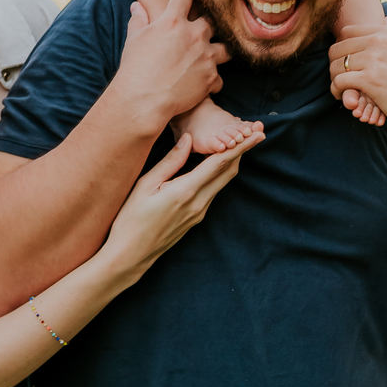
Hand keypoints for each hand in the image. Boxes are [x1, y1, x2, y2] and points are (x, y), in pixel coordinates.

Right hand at [102, 127, 263, 279]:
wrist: (130, 255)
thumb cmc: (131, 219)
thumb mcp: (145, 185)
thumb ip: (170, 161)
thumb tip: (189, 139)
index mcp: (186, 191)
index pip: (220, 163)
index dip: (241, 146)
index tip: (256, 133)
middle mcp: (199, 203)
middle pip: (228, 172)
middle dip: (243, 151)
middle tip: (256, 132)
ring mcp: (199, 213)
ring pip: (222, 182)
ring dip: (232, 162)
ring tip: (240, 143)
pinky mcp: (196, 218)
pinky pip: (213, 191)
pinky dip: (220, 174)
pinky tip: (217, 164)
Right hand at [120, 0, 228, 131]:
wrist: (143, 100)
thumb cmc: (134, 69)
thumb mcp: (134, 40)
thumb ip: (139, 20)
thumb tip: (136, 6)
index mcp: (172, 21)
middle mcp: (193, 34)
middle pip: (213, 22)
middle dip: (211, 26)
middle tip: (206, 32)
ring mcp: (205, 56)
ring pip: (225, 49)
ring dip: (219, 53)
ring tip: (213, 59)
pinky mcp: (211, 77)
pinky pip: (219, 77)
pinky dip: (212, 81)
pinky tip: (204, 85)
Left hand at [329, 17, 386, 137]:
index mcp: (384, 33)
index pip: (346, 32)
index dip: (341, 48)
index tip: (345, 62)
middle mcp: (379, 42)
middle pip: (337, 48)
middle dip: (334, 65)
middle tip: (340, 78)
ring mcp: (374, 60)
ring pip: (336, 65)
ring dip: (334, 79)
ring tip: (342, 89)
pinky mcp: (370, 80)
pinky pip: (339, 81)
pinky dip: (337, 90)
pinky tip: (344, 97)